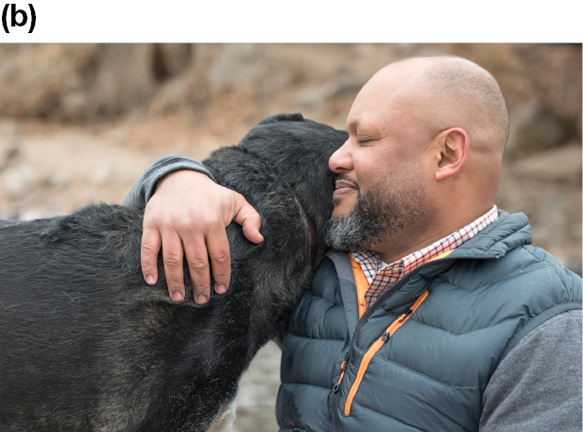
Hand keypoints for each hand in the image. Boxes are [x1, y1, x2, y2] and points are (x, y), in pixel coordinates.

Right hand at [141, 170, 262, 303]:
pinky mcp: (151, 223)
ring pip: (173, 260)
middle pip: (197, 262)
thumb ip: (251, 218)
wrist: (179, 177)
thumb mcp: (235, 201)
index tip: (221, 289)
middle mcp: (191, 224)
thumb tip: (258, 239)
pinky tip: (151, 281)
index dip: (221, 275)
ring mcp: (169, 225)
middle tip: (202, 299)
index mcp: (213, 221)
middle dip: (200, 285)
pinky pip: (148, 248)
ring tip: (179, 297)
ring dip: (175, 282)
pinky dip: (148, 265)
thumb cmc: (210, 195)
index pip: (220, 256)